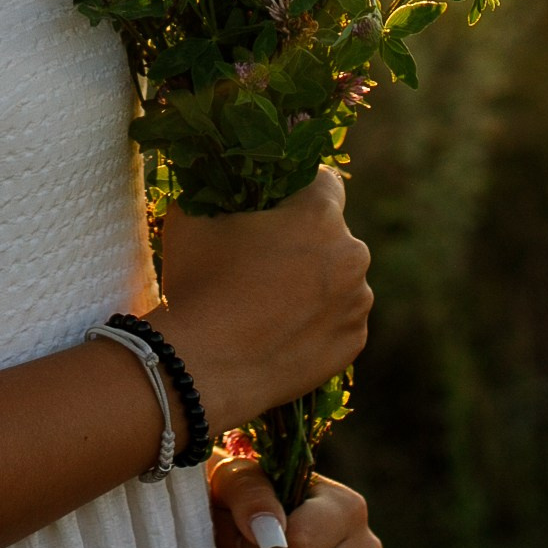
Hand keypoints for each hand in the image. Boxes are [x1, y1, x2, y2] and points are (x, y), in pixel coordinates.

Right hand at [152, 168, 371, 435]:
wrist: (201, 368)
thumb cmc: (196, 284)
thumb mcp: (190, 217)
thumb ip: (212, 190)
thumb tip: (210, 179)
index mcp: (319, 216)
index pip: (324, 181)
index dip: (297, 189)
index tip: (275, 206)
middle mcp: (352, 255)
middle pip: (333, 233)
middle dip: (305, 239)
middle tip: (264, 259)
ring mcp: (356, 303)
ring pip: (340, 277)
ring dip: (315, 280)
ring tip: (271, 301)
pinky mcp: (353, 344)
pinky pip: (340, 319)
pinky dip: (319, 320)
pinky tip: (282, 330)